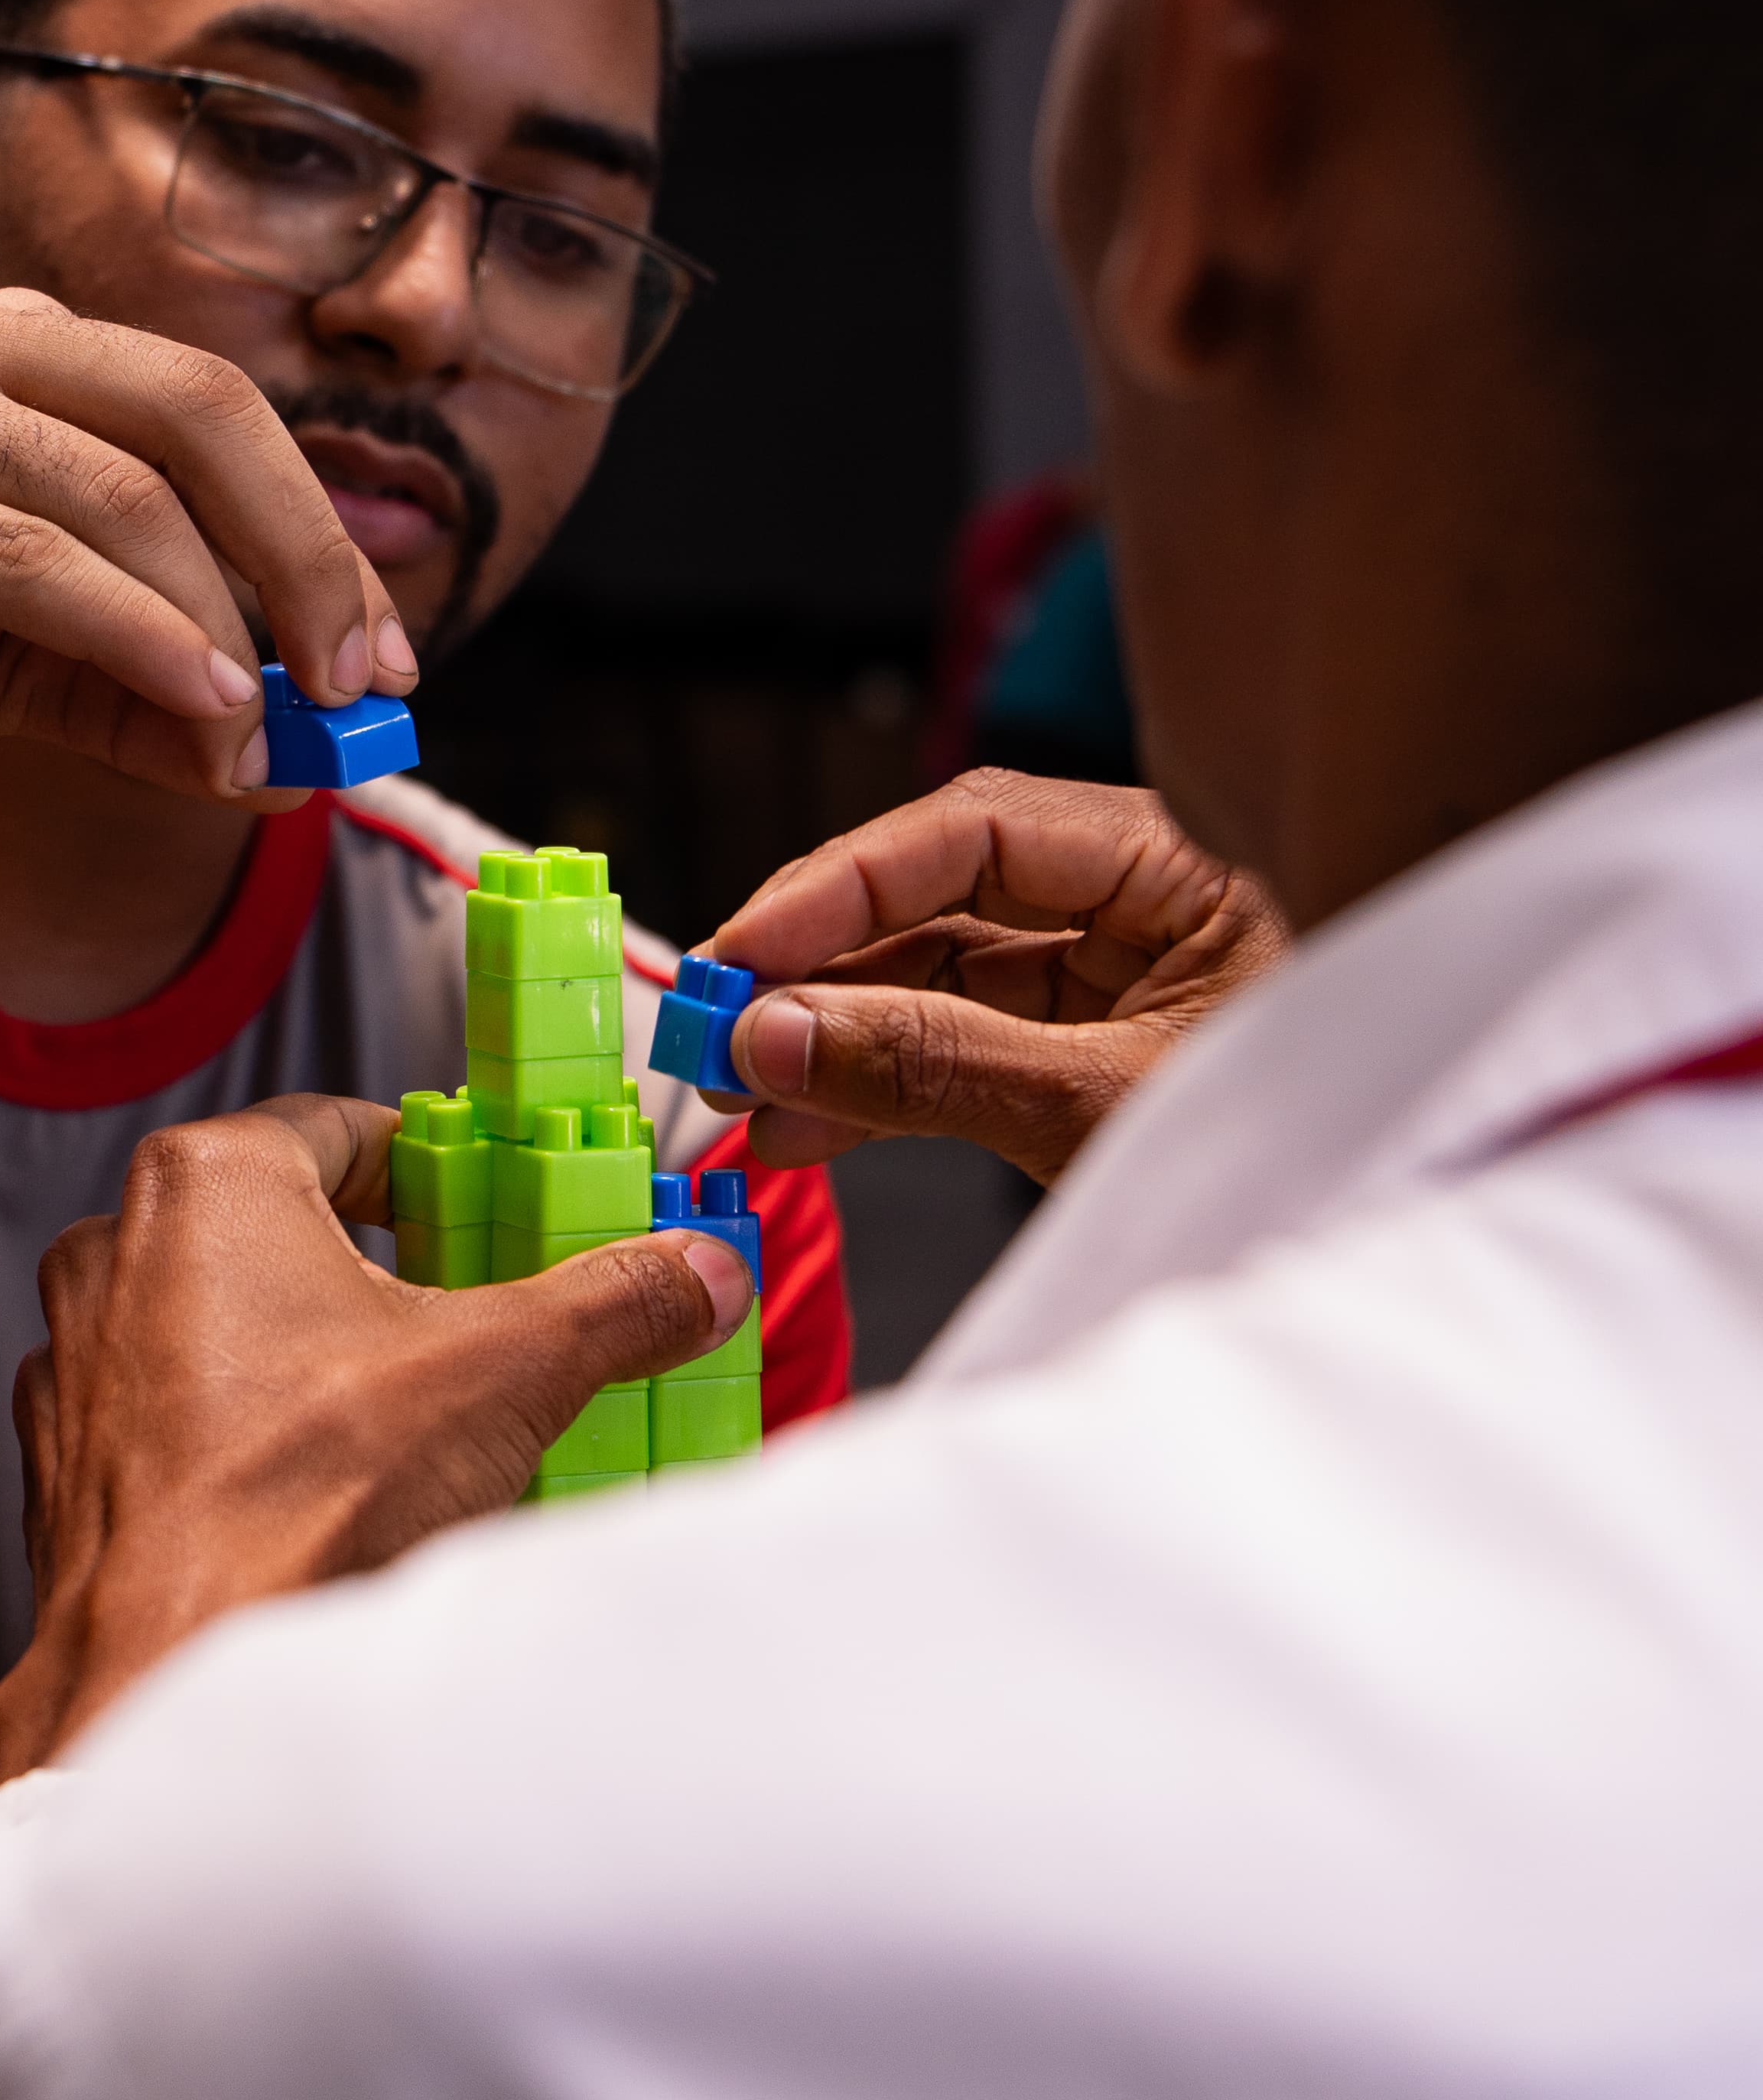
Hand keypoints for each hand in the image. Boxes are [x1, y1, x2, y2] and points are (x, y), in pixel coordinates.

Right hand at [0, 290, 416, 827]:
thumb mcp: (18, 666)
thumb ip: (149, 693)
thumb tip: (299, 760)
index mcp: (20, 348)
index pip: (217, 407)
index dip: (322, 526)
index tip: (390, 658)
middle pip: (197, 411)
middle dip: (305, 551)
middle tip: (368, 679)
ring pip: (115, 486)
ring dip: (220, 614)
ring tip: (272, 724)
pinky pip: (18, 555)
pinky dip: (129, 630)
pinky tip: (197, 701)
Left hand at [0, 1096, 750, 1788]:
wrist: (178, 1671)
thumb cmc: (295, 1505)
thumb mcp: (505, 1373)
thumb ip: (611, 1302)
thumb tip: (689, 1275)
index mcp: (205, 1183)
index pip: (340, 1127)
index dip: (429, 1167)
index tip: (485, 1209)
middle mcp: (115, 1251)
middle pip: (280, 1224)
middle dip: (378, 1269)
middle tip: (463, 1318)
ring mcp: (78, 1360)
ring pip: (218, 1322)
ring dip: (303, 1353)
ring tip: (397, 1417)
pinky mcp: (66, 1460)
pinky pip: (173, 1413)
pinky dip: (241, 1432)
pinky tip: (314, 1487)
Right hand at [705, 771, 1287, 1184]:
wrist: (1383, 1268)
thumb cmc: (1304, 1164)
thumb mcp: (1096, 1112)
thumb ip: (932, 1065)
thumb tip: (772, 1032)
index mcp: (1183, 865)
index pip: (975, 831)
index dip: (840, 886)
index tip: (741, 952)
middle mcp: (1146, 899)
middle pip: (944, 893)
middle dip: (822, 962)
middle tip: (717, 1023)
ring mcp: (1120, 975)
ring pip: (944, 972)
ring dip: (837, 1030)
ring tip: (746, 1092)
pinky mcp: (1099, 1048)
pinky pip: (969, 1039)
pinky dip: (887, 1079)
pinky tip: (808, 1122)